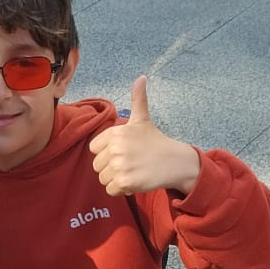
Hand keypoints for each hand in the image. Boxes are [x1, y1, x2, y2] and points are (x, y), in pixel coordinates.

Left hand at [88, 77, 200, 196]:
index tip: (124, 151)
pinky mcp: (125, 182)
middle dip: (111, 168)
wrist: (174, 161)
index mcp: (115, 132)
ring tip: (133, 171)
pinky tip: (136, 180)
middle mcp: (116, 148)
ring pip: (103, 179)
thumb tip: (141, 78)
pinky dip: (122, 190)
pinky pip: (111, 190)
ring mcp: (120, 166)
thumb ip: (138, 99)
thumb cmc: (155, 141)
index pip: (94, 149)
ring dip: (116, 180)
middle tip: (131, 163)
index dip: (107, 153)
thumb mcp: (143, 119)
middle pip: (97, 166)